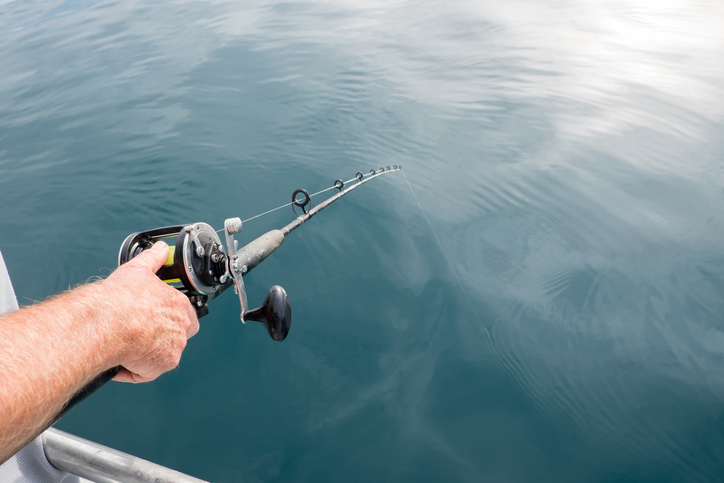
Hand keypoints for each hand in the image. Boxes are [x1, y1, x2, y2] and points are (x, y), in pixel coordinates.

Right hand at [102, 241, 198, 382]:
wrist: (106, 322)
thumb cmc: (121, 298)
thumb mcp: (138, 270)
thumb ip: (153, 259)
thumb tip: (160, 249)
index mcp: (179, 306)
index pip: (186, 313)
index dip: (170, 315)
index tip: (154, 316)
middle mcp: (180, 330)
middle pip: (177, 335)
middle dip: (161, 334)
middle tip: (140, 331)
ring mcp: (171, 350)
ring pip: (162, 354)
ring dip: (147, 351)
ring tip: (126, 343)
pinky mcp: (157, 368)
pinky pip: (145, 372)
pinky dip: (132, 369)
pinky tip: (119, 359)